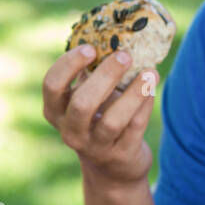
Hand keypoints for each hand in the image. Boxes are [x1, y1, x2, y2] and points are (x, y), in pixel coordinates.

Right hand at [42, 46, 157, 186]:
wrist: (113, 168)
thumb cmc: (99, 119)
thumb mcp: (89, 98)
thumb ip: (93, 74)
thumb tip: (117, 35)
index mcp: (55, 111)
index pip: (51, 86)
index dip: (68, 66)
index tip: (90, 49)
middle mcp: (71, 132)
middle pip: (82, 104)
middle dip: (105, 77)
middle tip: (125, 56)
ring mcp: (95, 148)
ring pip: (112, 121)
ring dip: (133, 93)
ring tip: (150, 72)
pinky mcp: (120, 156)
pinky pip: (134, 128)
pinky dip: (145, 105)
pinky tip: (152, 87)